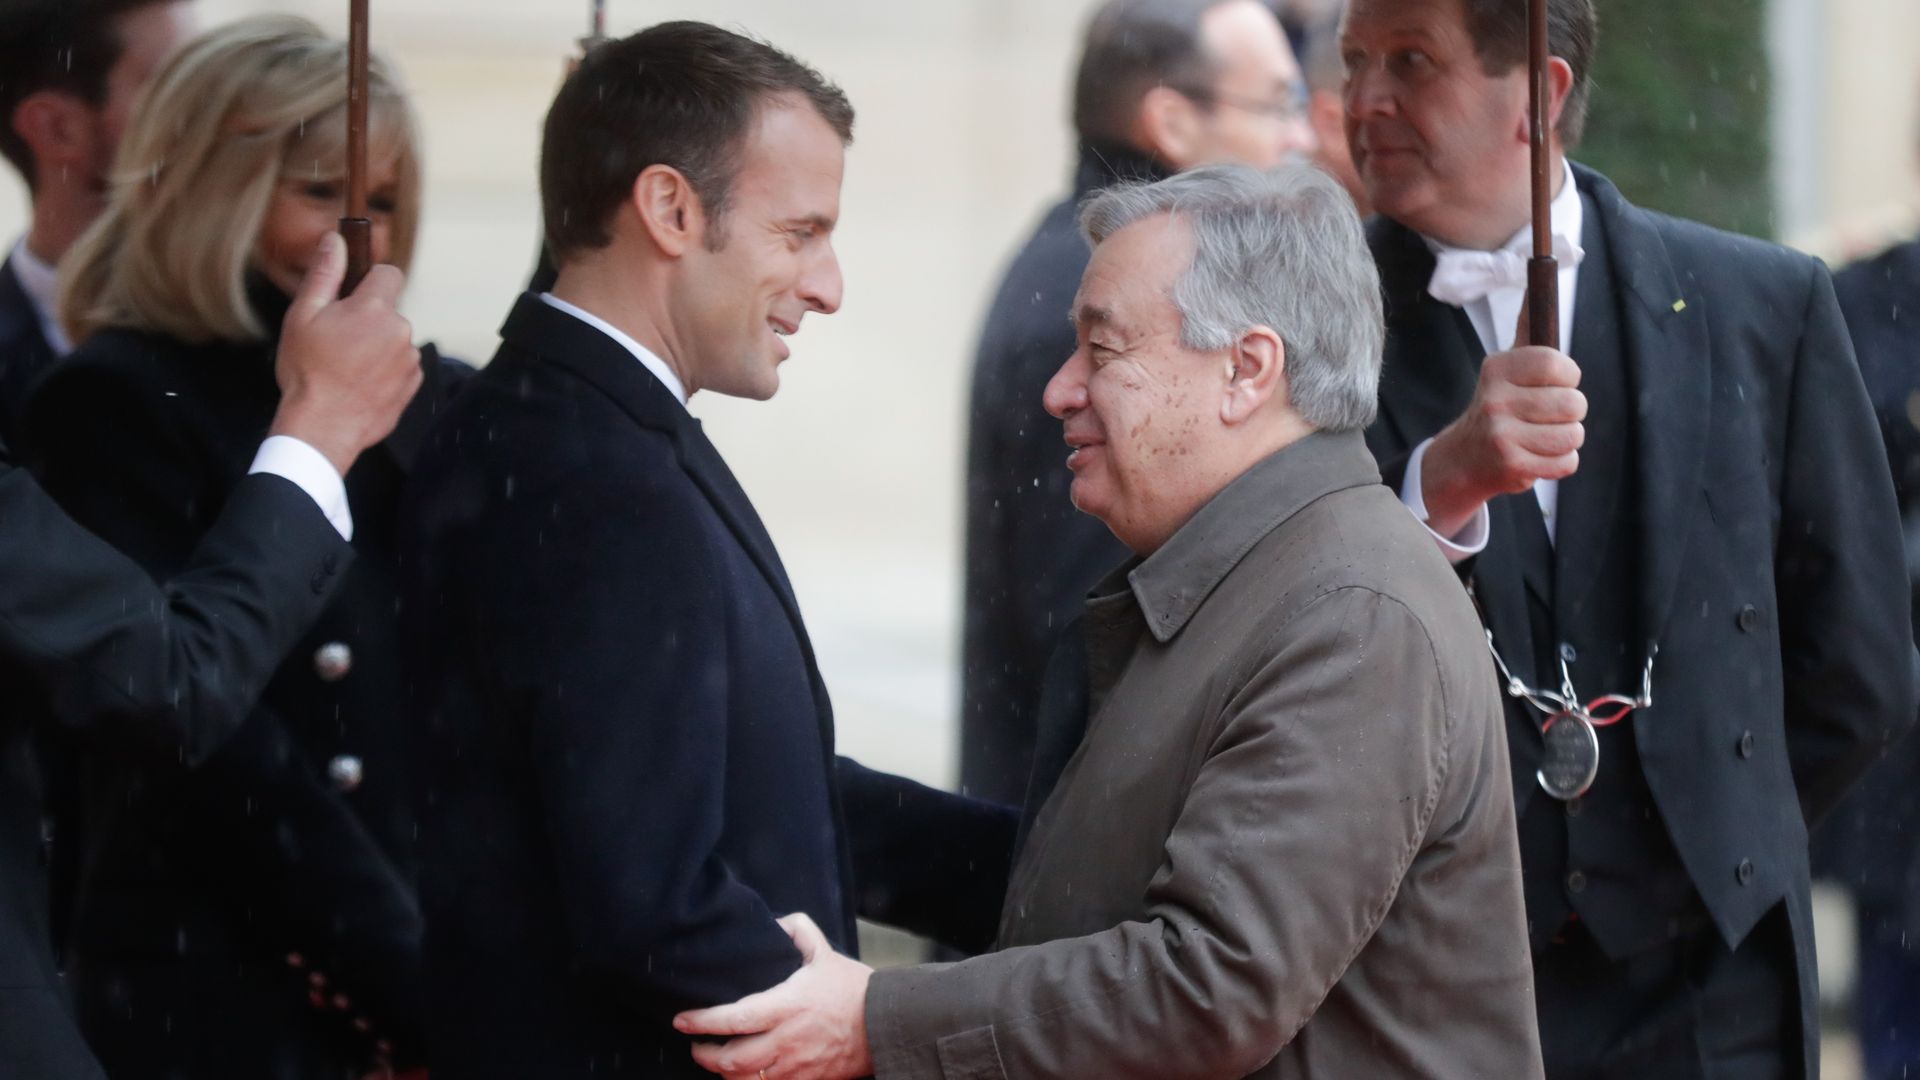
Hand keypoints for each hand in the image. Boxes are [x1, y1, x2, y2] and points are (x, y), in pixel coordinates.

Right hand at [269, 232, 422, 475]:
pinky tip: (360, 383)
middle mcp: (400, 330)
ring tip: (347, 367)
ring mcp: (410, 359)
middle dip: (368, 318)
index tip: (353, 296)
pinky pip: (401, 364)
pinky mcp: (414, 383)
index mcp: (374, 308)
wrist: (323, 427)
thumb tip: (334, 239)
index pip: (389, 273)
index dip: (370, 281)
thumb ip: (324, 274)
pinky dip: (385, 370)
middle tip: (338, 341)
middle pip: (388, 310)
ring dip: (376, 346)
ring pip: (394, 338)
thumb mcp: (303, 315)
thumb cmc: (308, 372)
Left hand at [673, 913, 874, 1079]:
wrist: (885, 1025)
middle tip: (695, 1044)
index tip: (681, 1019)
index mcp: (787, 1006)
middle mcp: (787, 1040)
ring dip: (724, 1073)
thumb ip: (798, 931)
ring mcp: (796, 1066)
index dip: (702, 1021)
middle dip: (704, 1054)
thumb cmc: (853, 989)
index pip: (733, 1018)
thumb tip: (776, 923)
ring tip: (717, 1061)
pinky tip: (744, 1075)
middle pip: (731, 1059)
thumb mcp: (825, 952)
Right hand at [1420, 346, 1584, 536]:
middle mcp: (1496, 400)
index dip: (1568, 376)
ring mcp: (1502, 436)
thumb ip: (1527, 328)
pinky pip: (1567, 462)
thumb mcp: (1506, 366)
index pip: (1556, 364)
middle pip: (1573, 403)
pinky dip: (1560, 462)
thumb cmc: (1498, 406)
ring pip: (1573, 435)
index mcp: (1497, 369)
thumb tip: (1537, 286)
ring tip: (1543, 436)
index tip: (1558, 382)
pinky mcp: (1512, 467)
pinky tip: (1538, 455)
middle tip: (1548, 415)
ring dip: (1566, 438)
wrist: (1464, 458)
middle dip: (1571, 412)